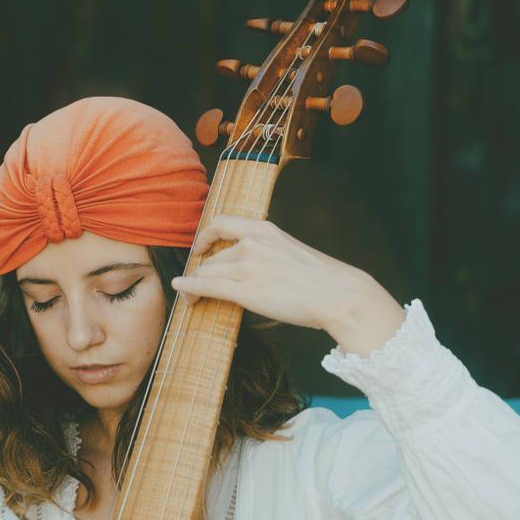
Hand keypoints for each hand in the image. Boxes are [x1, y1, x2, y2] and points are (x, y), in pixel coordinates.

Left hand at [169, 215, 405, 356]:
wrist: (338, 294)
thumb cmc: (319, 277)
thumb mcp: (289, 250)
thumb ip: (266, 250)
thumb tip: (247, 262)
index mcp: (263, 230)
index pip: (221, 223)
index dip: (204, 236)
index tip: (199, 247)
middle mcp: (251, 244)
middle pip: (212, 256)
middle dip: (202, 271)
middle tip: (197, 284)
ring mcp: (247, 266)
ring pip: (208, 272)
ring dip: (195, 284)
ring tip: (190, 296)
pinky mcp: (246, 290)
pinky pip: (207, 286)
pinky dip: (189, 287)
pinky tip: (182, 290)